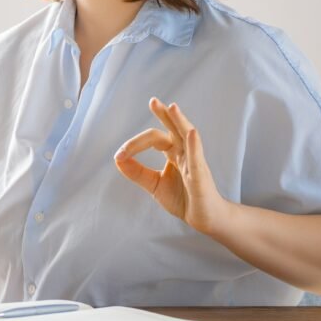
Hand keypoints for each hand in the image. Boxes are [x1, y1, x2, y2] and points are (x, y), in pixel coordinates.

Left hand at [113, 97, 228, 234]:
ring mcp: (194, 162)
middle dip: (164, 115)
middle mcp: (184, 152)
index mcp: (173, 152)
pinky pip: (197, 158)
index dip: (135, 144)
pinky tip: (191, 133)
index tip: (119, 155)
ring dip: (180, 121)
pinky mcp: (201, 175)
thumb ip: (136, 171)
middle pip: (173, 129)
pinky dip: (194, 145)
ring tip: (172, 107)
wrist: (204, 219)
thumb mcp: (154, 184)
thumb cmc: (182, 198)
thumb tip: (117, 158)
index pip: (153, 139)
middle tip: (153, 101)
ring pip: (187, 137)